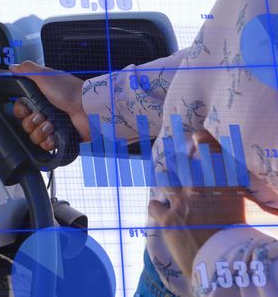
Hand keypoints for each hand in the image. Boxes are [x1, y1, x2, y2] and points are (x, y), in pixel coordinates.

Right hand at [10, 61, 90, 150]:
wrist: (88, 108)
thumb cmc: (69, 91)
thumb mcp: (45, 75)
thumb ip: (27, 69)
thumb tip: (13, 67)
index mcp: (40, 98)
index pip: (21, 109)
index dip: (20, 111)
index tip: (26, 109)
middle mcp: (45, 112)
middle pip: (25, 124)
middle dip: (31, 122)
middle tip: (41, 116)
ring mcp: (53, 126)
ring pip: (34, 136)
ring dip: (40, 132)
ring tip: (51, 125)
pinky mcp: (60, 138)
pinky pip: (45, 145)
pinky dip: (48, 142)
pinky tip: (53, 136)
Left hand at [148, 130, 245, 277]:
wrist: (223, 261)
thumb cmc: (238, 236)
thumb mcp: (242, 208)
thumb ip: (235, 195)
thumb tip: (242, 194)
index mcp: (221, 182)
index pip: (209, 148)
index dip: (201, 138)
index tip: (196, 135)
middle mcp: (197, 186)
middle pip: (181, 161)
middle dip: (179, 160)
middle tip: (179, 162)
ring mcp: (179, 201)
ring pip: (164, 179)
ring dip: (165, 181)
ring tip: (166, 181)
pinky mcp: (165, 217)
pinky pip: (153, 204)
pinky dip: (157, 206)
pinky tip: (161, 209)